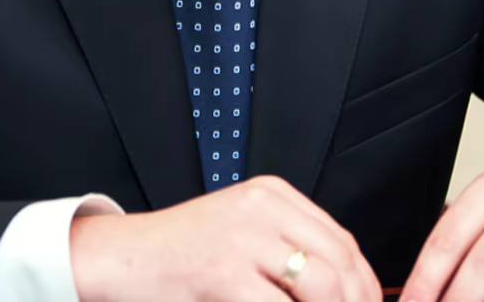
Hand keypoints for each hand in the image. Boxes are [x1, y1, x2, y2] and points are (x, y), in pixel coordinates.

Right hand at [70, 175, 381, 301]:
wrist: (118, 260)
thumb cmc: (176, 257)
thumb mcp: (240, 235)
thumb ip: (284, 249)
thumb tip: (342, 289)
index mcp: (271, 195)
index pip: (342, 241)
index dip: (365, 285)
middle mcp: (261, 207)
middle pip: (339, 262)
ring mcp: (243, 237)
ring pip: (320, 286)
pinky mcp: (223, 270)